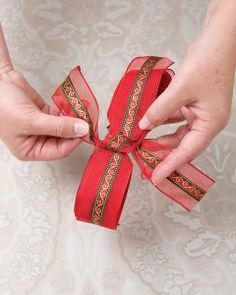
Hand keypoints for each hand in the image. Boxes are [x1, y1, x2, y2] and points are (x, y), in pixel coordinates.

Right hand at [0, 65, 88, 160]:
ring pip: (64, 127)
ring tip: (84, 112)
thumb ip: (58, 126)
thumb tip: (82, 130)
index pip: (59, 151)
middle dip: (75, 131)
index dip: (73, 142)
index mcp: (29, 150)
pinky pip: (61, 115)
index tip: (85, 131)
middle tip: (88, 120)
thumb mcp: (31, 120)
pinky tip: (77, 107)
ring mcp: (42, 126)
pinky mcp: (45, 113)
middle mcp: (37, 140)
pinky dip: (69, 111)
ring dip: (74, 120)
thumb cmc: (3, 106)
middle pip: (64, 140)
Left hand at [139, 38, 234, 183]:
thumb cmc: (207, 63)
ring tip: (143, 147)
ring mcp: (199, 112)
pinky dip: (162, 122)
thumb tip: (143, 125)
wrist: (217, 39)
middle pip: (182, 145)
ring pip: (177, 133)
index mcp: (210, 124)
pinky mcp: (192, 103)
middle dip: (164, 154)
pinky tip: (149, 125)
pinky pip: (175, 118)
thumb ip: (160, 110)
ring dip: (161, 139)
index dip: (170, 165)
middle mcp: (206, 122)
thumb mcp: (180, 89)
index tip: (156, 178)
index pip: (187, 152)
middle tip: (145, 164)